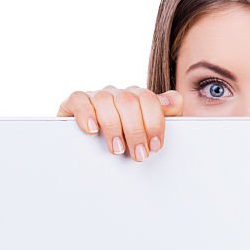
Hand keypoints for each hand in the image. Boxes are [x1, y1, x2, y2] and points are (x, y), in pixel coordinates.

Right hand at [58, 86, 182, 160]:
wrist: (87, 151)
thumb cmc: (123, 143)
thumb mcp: (146, 133)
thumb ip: (165, 115)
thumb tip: (176, 100)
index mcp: (136, 98)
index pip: (148, 99)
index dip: (154, 122)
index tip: (155, 146)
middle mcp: (116, 94)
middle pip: (128, 101)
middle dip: (136, 130)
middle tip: (139, 155)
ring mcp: (95, 97)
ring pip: (105, 100)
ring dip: (113, 126)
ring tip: (117, 149)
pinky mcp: (74, 103)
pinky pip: (79, 100)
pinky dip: (86, 114)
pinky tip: (92, 130)